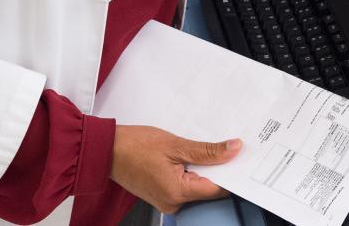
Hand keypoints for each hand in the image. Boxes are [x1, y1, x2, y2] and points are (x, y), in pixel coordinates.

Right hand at [109, 125, 240, 213]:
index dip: (232, 173)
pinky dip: (191, 173)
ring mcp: (167, 201)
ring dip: (204, 170)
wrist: (106, 150)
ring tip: (203, 150)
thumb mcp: (176, 145)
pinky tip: (190, 158)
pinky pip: (185, 186)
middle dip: (218, 170)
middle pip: (208, 189)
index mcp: (177, 193)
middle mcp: (173, 203)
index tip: (242, 158)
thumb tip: (233, 150)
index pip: (217, 189)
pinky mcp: (162, 195)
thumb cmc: (135, 146)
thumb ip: (207, 151)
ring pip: (197, 187)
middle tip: (226, 148)